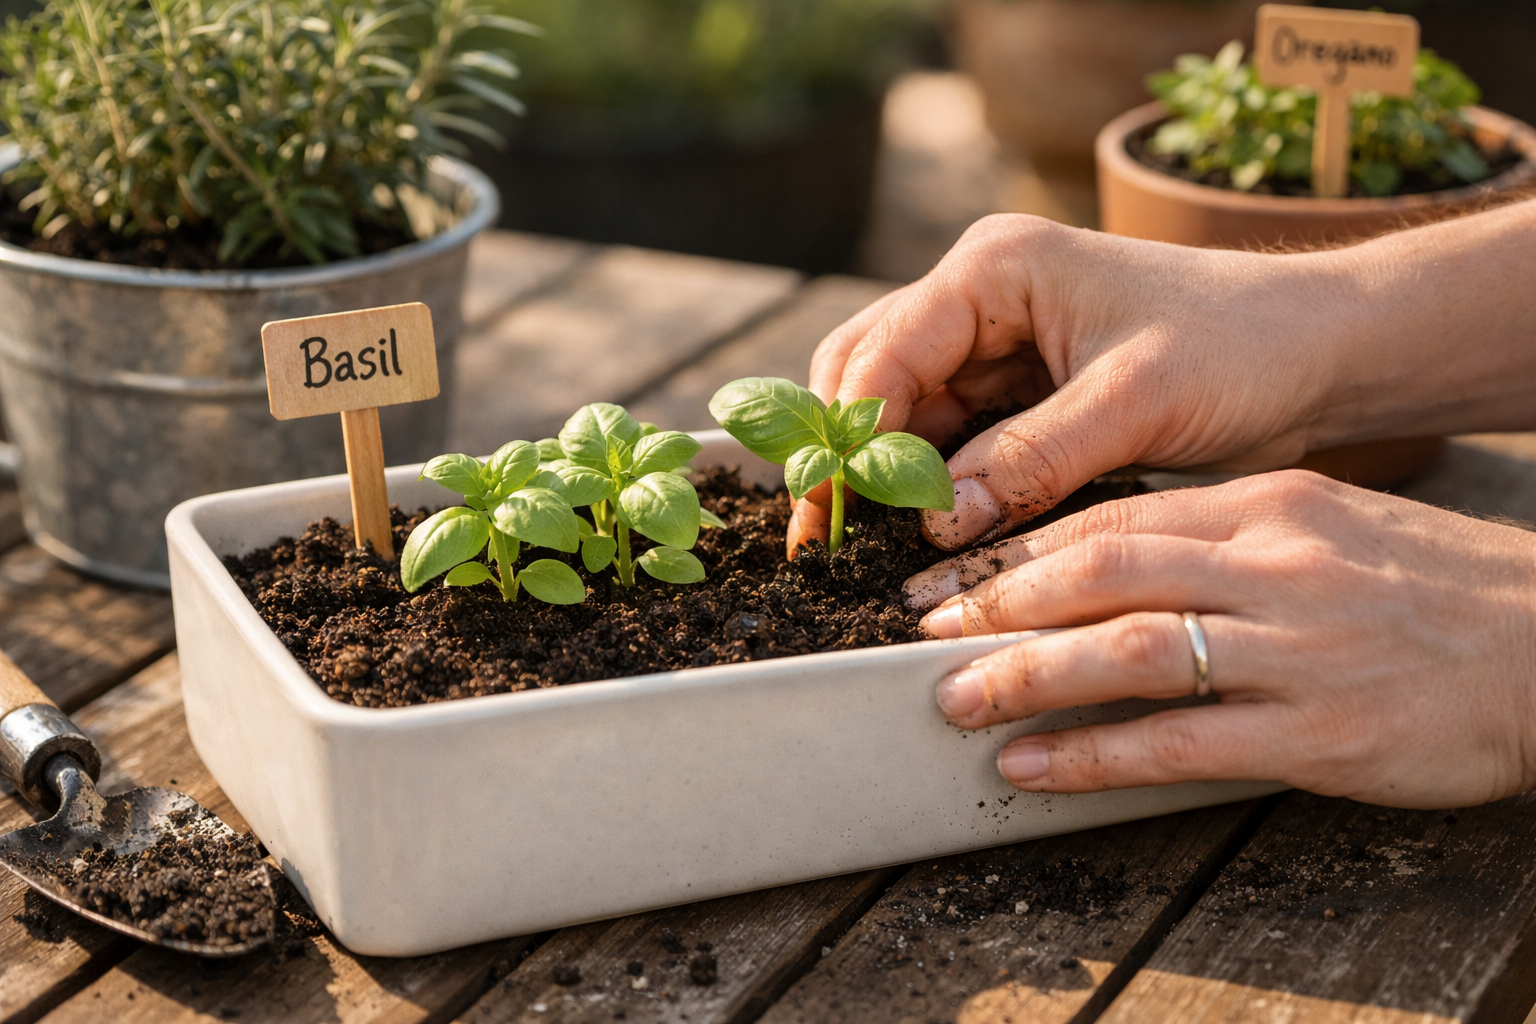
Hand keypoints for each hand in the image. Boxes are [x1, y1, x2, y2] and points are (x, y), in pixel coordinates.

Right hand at [788, 214, 1346, 554]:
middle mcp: (980, 295)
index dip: (846, 441)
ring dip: (883, 475)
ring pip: (901, 410)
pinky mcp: (1019, 386)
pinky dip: (929, 483)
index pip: (883, 356)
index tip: (825, 520)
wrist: (1320, 351)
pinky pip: (949, 437)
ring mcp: (995, 340)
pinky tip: (920, 532)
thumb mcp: (1135, 403)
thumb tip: (934, 524)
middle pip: (868, 375)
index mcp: (996, 268)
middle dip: (846, 456)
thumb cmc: (1243, 348)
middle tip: (824, 542)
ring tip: (865, 549)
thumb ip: (1029, 460)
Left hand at [908, 470, 1535, 808]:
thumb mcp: (1325, 526)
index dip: (1016, 549)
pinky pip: (1181, 743)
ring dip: (1025, 674)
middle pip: (1102, 572)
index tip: (947, 573)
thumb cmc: (1431, 589)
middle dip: (997, 601)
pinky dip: (1095, 754)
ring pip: (1128, 648)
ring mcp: (1297, 648)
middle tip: (921, 631)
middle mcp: (1273, 563)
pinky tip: (1033, 764)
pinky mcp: (1321, 734)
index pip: (1112, 518)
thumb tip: (1108, 562)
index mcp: (1268, 506)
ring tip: (952, 697)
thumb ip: (1221, 537)